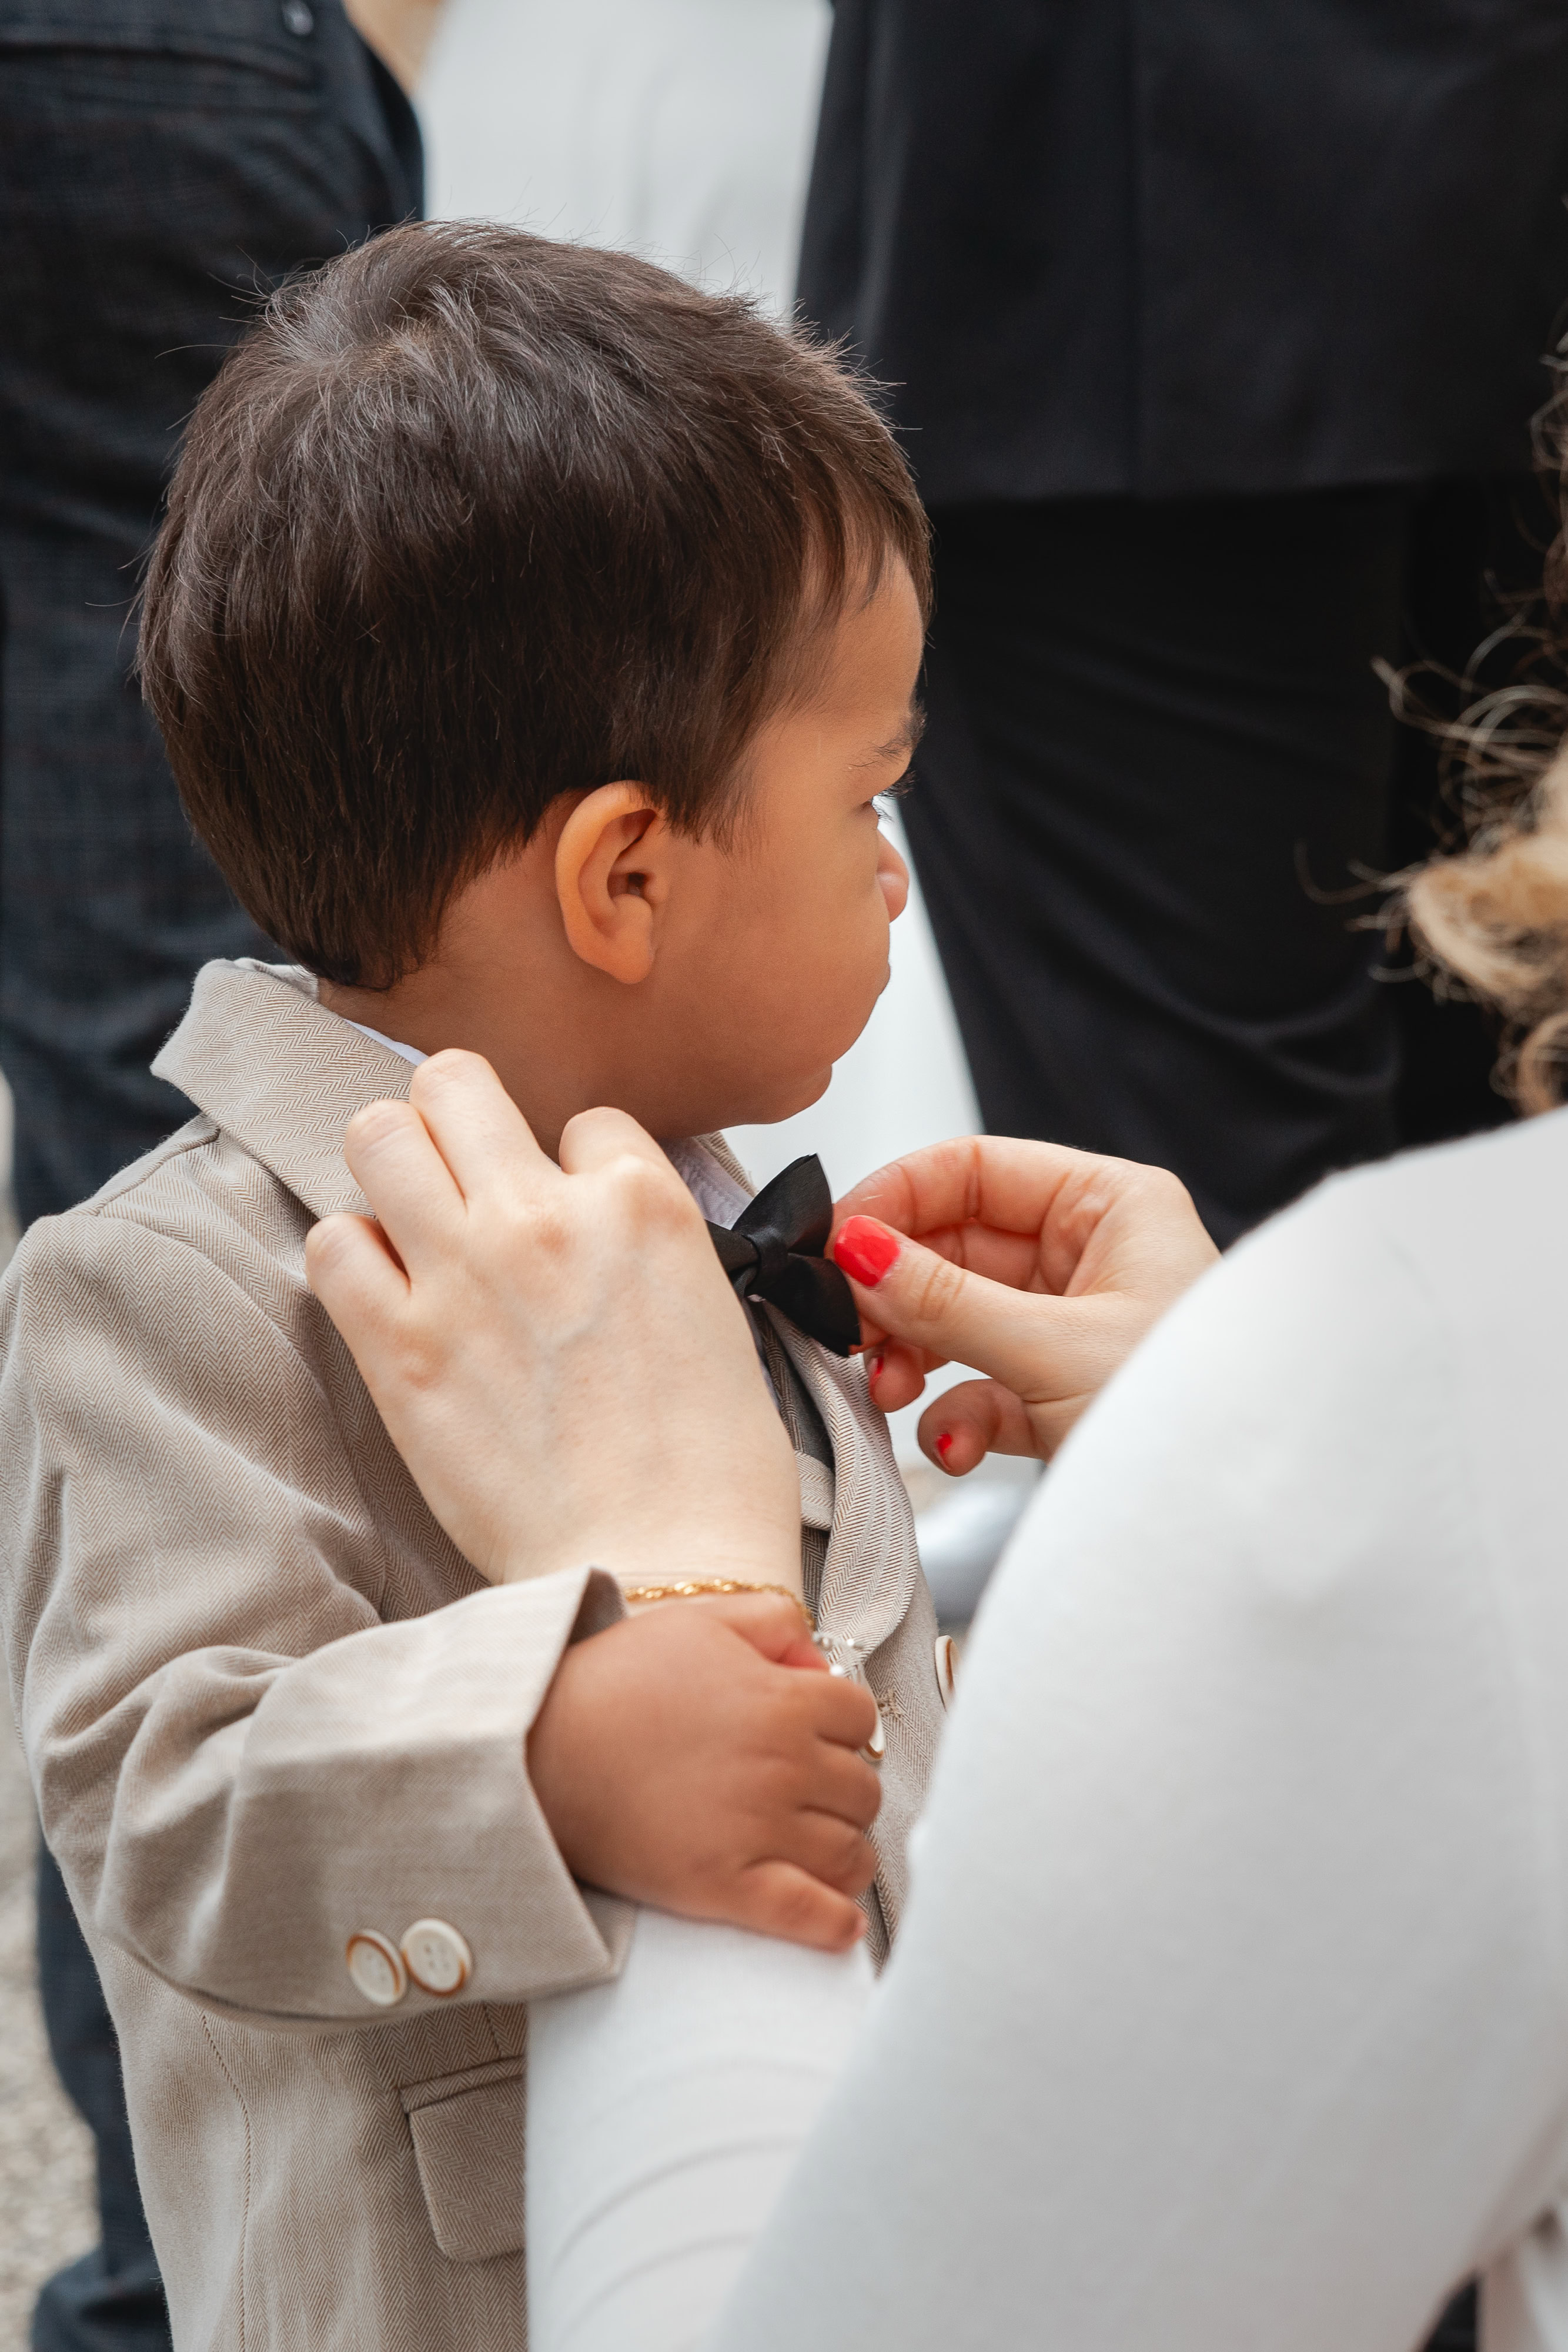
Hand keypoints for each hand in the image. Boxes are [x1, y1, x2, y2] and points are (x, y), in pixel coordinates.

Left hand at [305, 1052, 799, 1591]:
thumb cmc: (709, 1474)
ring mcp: (462, 1274)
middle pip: (454, 1084)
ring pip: (377, 1134)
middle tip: (466, 1178)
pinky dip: (351, 1259)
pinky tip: (387, 1295)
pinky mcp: (398, 1348)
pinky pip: (330, 1244)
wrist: (665, 1577)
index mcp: (643, 1204)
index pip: (585, 1122)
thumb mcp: (716, 1316)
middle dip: (458, 1122)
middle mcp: (545, 1217)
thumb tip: (598, 1225)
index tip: (576, 1218)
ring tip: (413, 1220)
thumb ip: (647, 1246)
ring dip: (393, 1169)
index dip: (577, 1169)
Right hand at [529, 1592, 881, 1952]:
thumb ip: (773, 1622)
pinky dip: (835, 1922)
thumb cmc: (612, 1681)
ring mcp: (758, 1831)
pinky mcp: (725, 1888)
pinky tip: (839, 1920)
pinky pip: (810, 1915)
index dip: (842, 1724)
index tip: (822, 1735)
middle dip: (844, 1788)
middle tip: (814, 1792)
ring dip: (846, 1851)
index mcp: (782, 1701)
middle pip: (862, 1788)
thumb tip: (816, 1660)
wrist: (535, 1746)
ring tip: (823, 1848)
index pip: (859, 1717)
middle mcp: (783, 1766)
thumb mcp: (698, 1619)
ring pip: (849, 1852)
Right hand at [830, 1135, 1217, 1469]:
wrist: (1248, 1525)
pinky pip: (985, 1388)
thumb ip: (944, 1300)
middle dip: (895, 1294)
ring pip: (960, 1320)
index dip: (897, 1199)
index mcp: (1112, 1207)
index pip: (977, 1170)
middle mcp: (1095, 1257)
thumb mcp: (1055, 1350)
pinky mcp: (1065, 1395)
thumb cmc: (1198, 1418)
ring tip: (889, 1391)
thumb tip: (857, 1251)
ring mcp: (1077, 1328)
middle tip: (843, 1328)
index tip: (835, 1242)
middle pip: (956, 1248)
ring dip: (914, 1358)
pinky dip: (957, 1416)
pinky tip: (954, 1442)